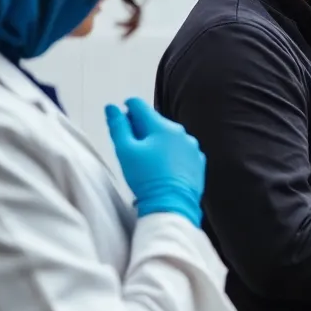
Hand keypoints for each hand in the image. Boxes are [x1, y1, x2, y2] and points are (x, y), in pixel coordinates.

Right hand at [105, 98, 204, 226]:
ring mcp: (192, 147)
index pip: (140, 106)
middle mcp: (181, 132)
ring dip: (157, 141)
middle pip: (156, 121)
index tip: (122, 116)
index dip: (127, 108)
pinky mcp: (198, 161)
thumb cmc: (146, 178)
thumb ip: (118, 126)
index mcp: (162, 126)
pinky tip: (163, 166)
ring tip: (146, 158)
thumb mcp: (125, 151)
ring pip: (169, 137)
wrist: (172, 204)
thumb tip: (112, 107)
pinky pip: (181, 151)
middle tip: (130, 143)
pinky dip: (171, 154)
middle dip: (141, 127)